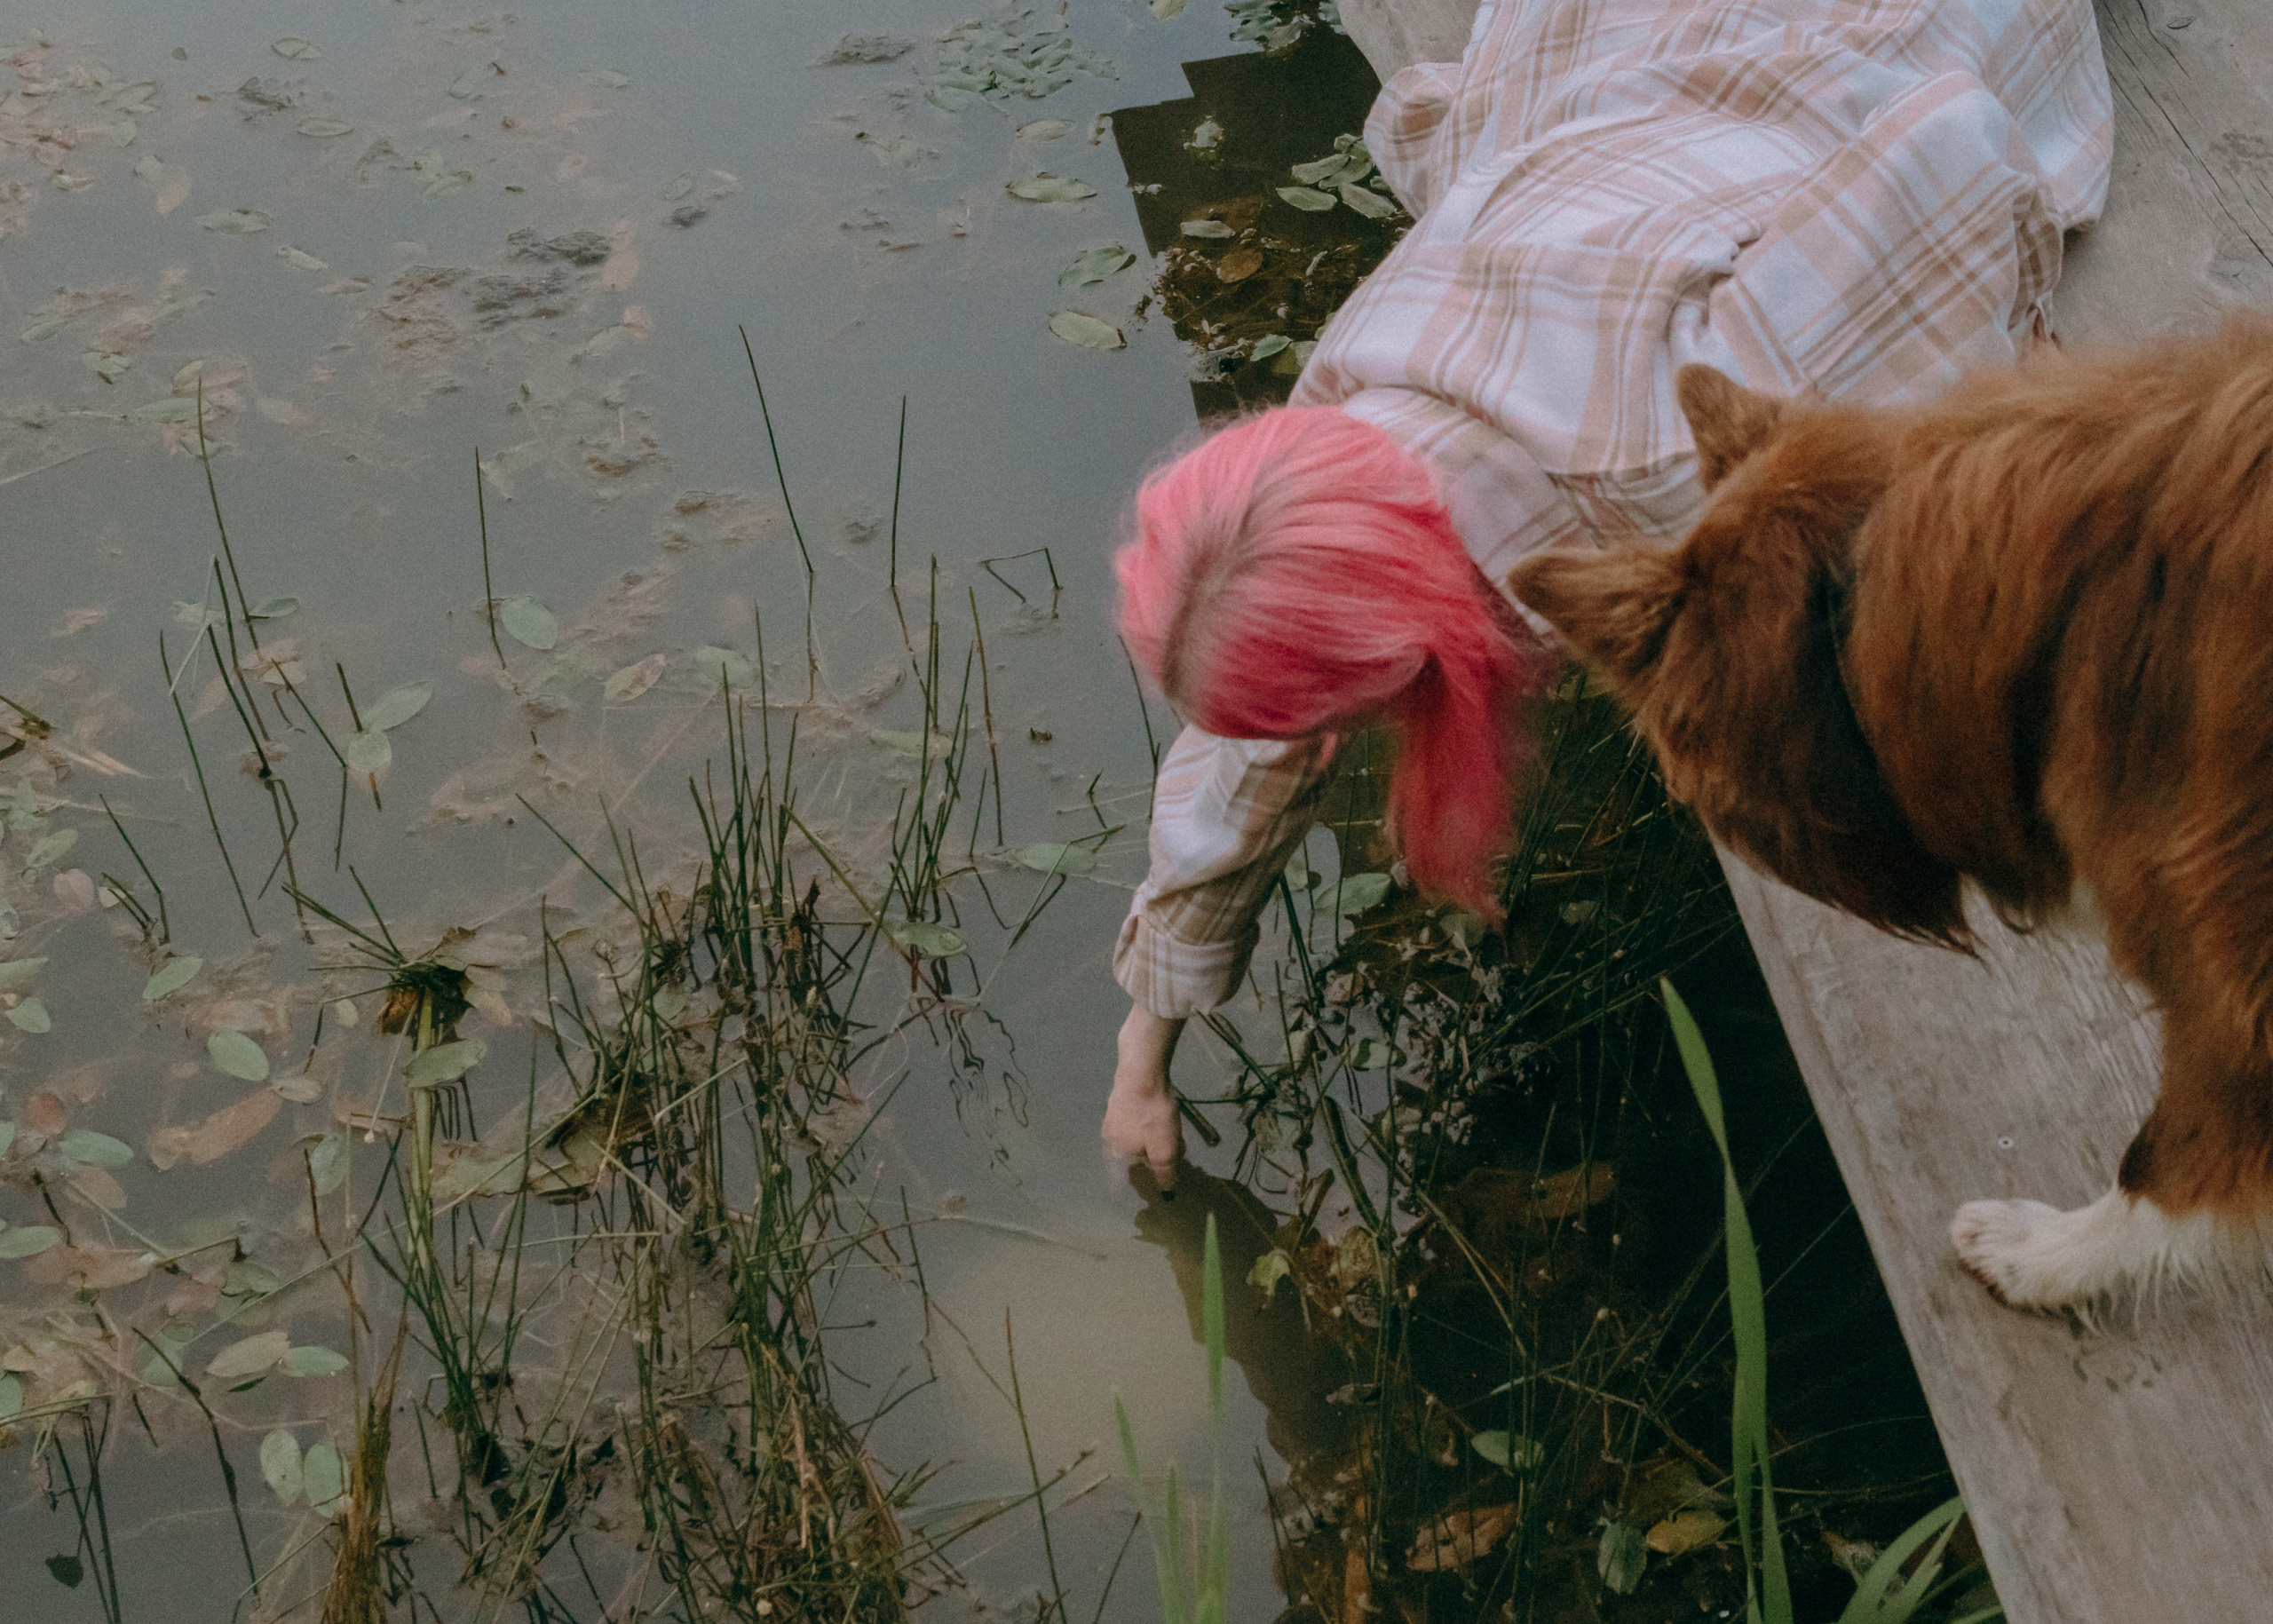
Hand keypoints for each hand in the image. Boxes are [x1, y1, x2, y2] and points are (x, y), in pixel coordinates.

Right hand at [1104, 1003, 1185, 1187]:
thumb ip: (1164, 1172)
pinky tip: (1153, 1111)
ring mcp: (1112, 1111)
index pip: (1117, 1173)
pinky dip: (1141, 1118)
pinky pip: (1131, 1113)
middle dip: (1139, 1156)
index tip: (1128, 1185)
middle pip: (1124, 1151)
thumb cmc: (1152, 1114)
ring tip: (1160, 1133)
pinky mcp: (1120, 1093)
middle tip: (1157, 1156)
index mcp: (1116, 1150)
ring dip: (1141, 1135)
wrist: (1143, 1070)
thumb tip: (1167, 1194)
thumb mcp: (1164, 1149)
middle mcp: (1109, 1132)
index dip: (1124, 1181)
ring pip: (1127, 1131)